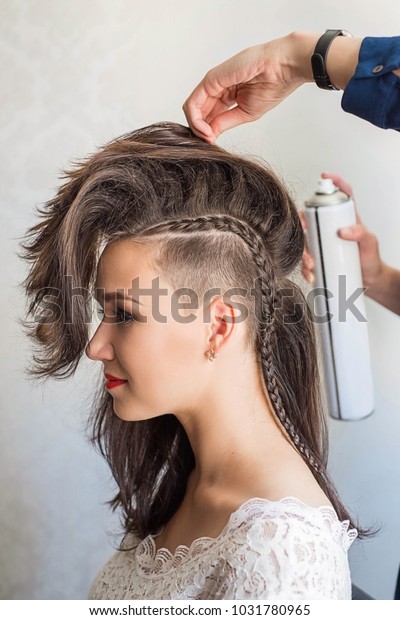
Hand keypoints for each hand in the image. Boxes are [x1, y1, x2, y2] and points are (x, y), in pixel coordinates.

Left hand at [183, 32, 317, 143]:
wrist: (283, 69)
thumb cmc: (272, 86)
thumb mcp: (245, 113)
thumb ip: (224, 122)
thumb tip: (209, 135)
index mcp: (227, 94)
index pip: (208, 115)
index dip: (206, 131)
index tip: (213, 143)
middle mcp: (217, 87)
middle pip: (198, 112)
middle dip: (200, 131)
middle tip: (208, 143)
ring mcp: (212, 82)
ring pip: (192, 108)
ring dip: (196, 127)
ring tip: (208, 138)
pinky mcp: (210, 79)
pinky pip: (193, 103)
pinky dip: (195, 119)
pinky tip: (205, 130)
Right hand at [300, 173, 383, 288]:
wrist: (369, 280)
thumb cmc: (371, 258)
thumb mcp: (370, 243)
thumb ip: (361, 233)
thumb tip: (343, 231)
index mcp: (346, 217)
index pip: (342, 195)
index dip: (334, 182)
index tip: (325, 176)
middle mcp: (332, 227)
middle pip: (314, 216)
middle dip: (305, 221)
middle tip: (306, 227)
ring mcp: (324, 242)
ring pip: (306, 240)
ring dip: (304, 252)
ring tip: (312, 264)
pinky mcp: (319, 256)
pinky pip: (307, 260)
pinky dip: (306, 268)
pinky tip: (311, 274)